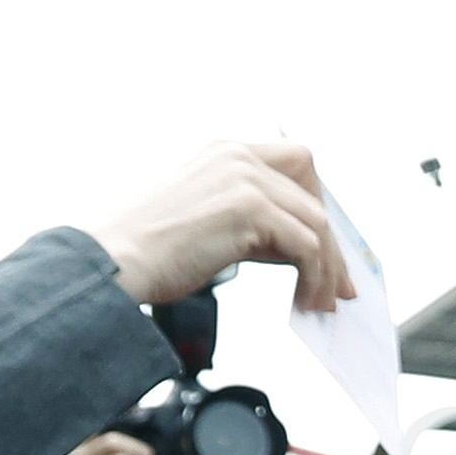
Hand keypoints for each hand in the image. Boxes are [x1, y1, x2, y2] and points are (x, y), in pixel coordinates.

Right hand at [88, 141, 344, 311]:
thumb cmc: (154, 250)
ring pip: (318, 223)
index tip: (327, 248)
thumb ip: (258, 223)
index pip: (296, 164)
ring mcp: (244, 179)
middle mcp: (236, 156)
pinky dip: (316, 278)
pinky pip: (308, 247)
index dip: (317, 205)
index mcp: (225, 153)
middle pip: (314, 191)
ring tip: (320, 302)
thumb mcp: (213, 221)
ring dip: (327, 269)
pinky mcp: (250, 208)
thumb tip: (305, 250)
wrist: (116, 260)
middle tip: (339, 283)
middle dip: (332, 240)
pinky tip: (305, 300)